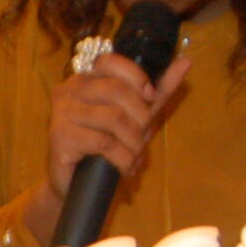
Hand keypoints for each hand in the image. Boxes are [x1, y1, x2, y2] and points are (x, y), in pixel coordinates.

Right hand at [45, 48, 190, 199]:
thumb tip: (185, 61)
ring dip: (133, 142)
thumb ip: (159, 88)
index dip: (136, 77)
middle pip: (115, 90)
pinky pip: (103, 142)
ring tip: (135, 156)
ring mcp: (61, 113)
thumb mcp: (138, 114)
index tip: (150, 98)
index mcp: (85, 78)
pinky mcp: (59, 137)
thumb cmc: (107, 146)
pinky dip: (123, 158)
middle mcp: (68, 90)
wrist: (78, 185)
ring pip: (112, 118)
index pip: (110, 61)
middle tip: (142, 138)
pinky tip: (125, 168)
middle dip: (139, 117)